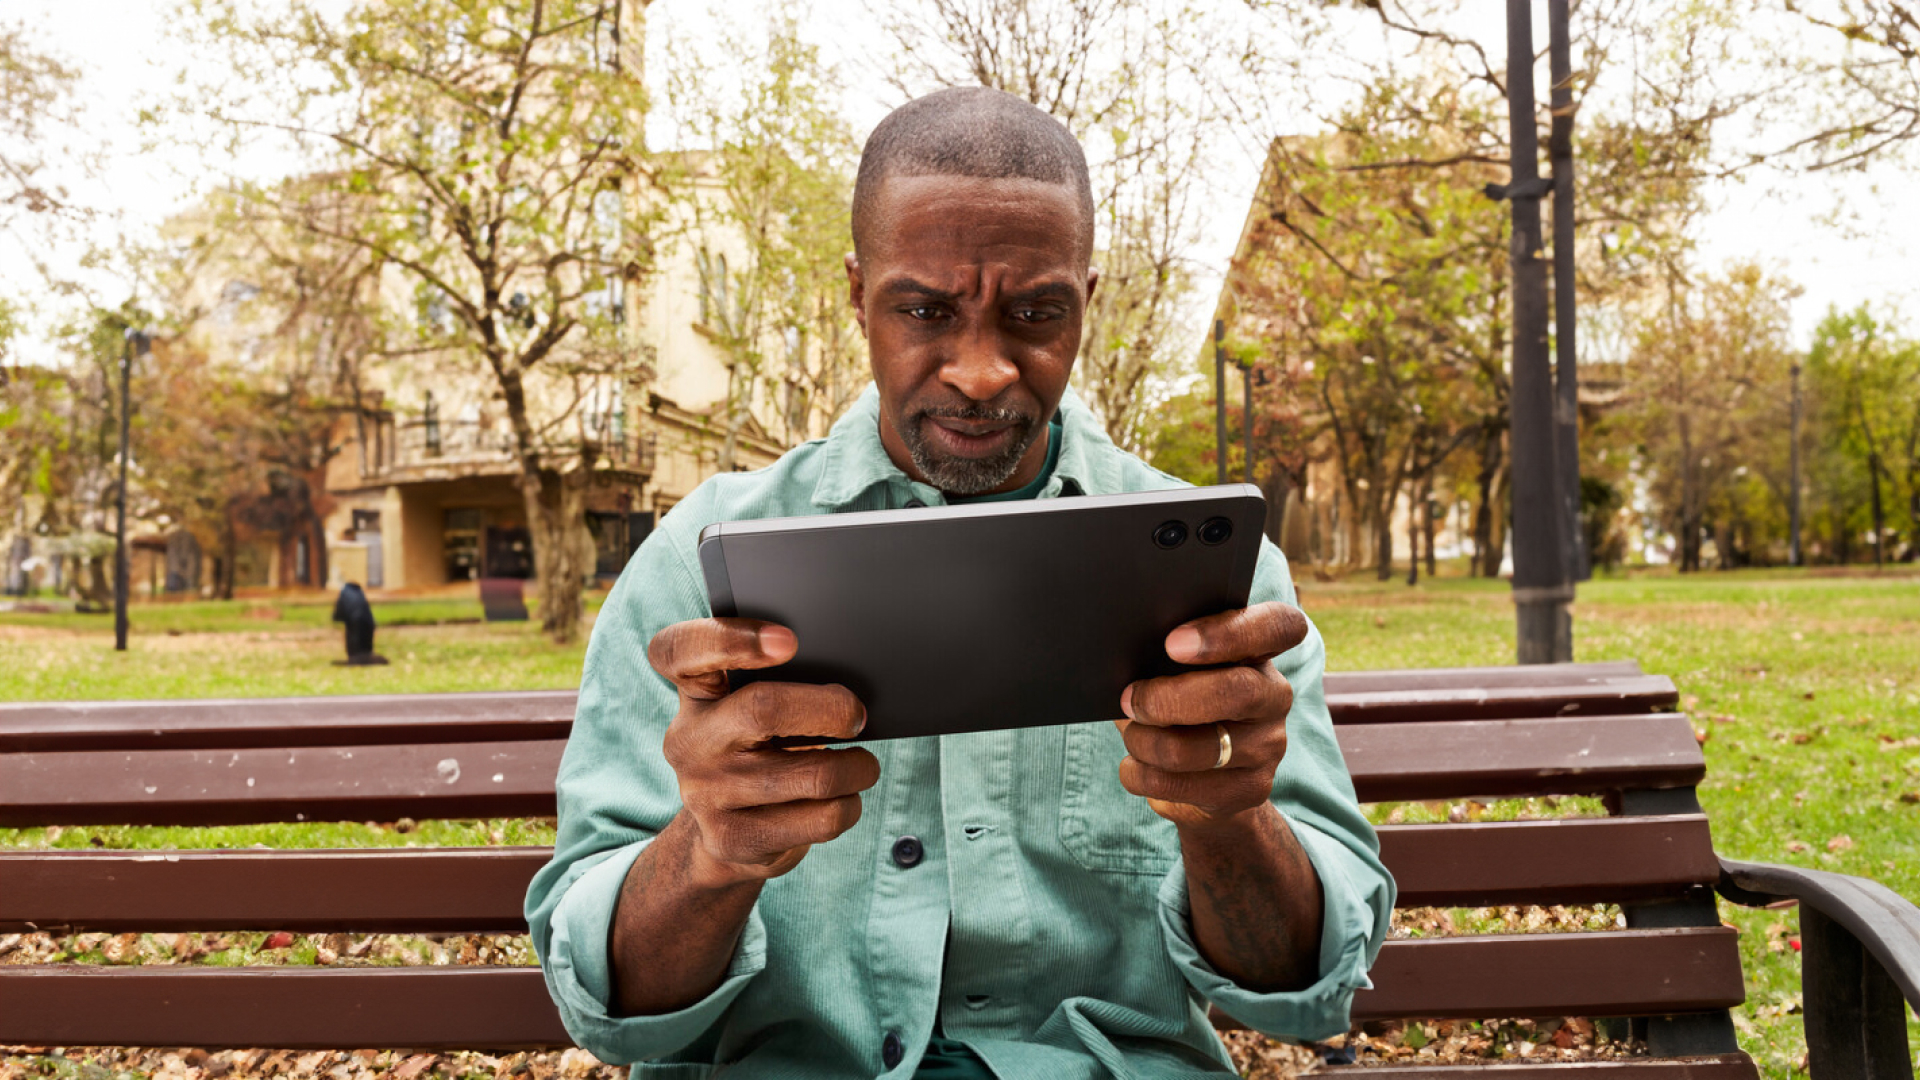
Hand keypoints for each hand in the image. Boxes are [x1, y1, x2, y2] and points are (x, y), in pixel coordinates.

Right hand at [649, 618, 879, 888]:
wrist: (726, 833)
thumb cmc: (755, 751)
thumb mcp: (750, 708)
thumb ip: (778, 684)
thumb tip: (848, 690)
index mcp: (694, 693)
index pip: (679, 651)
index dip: (729, 638)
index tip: (789, 641)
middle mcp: (689, 741)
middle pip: (763, 709)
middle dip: (831, 709)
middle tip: (858, 715)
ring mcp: (705, 793)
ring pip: (813, 775)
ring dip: (856, 768)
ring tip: (863, 765)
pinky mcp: (732, 838)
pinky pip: (819, 820)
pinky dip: (848, 806)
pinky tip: (843, 799)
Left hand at [1115, 602, 1309, 828]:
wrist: (1200, 777)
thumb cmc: (1177, 703)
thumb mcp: (1174, 672)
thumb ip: (1163, 658)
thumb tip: (1124, 661)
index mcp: (1259, 652)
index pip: (1279, 626)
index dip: (1230, 632)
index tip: (1172, 643)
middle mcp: (1274, 696)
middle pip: (1237, 691)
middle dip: (1169, 698)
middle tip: (1129, 700)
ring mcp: (1268, 745)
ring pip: (1199, 747)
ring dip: (1146, 742)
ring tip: (1131, 735)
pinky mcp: (1251, 789)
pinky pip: (1184, 787)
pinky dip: (1143, 775)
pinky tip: (1134, 767)